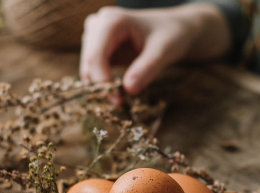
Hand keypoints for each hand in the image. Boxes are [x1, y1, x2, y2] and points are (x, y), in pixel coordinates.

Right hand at [80, 4, 230, 94]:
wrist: (172, 30)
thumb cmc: (170, 35)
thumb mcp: (163, 51)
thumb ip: (147, 68)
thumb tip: (129, 90)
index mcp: (111, 21)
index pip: (95, 56)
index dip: (102, 81)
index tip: (118, 101)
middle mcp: (97, 25)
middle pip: (88, 63)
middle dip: (102, 86)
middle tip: (121, 104)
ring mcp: (94, 36)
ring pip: (87, 69)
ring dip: (101, 87)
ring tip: (123, 99)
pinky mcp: (97, 48)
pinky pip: (93, 71)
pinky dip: (104, 84)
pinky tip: (119, 93)